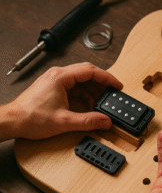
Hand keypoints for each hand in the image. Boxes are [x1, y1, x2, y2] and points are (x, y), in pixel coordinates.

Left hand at [8, 62, 122, 139]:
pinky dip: (84, 94)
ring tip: (101, 102)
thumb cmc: (30, 117)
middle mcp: (58, 75)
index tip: (116, 85)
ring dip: (93, 90)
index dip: (107, 78)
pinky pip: (74, 87)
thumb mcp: (64, 121)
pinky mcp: (54, 88)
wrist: (13, 121)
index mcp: (61, 77)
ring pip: (81, 81)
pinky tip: (88, 104)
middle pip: (87, 73)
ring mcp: (56, 81)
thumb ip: (88, 121)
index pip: (91, 71)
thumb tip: (104, 121)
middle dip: (101, 84)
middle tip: (112, 93)